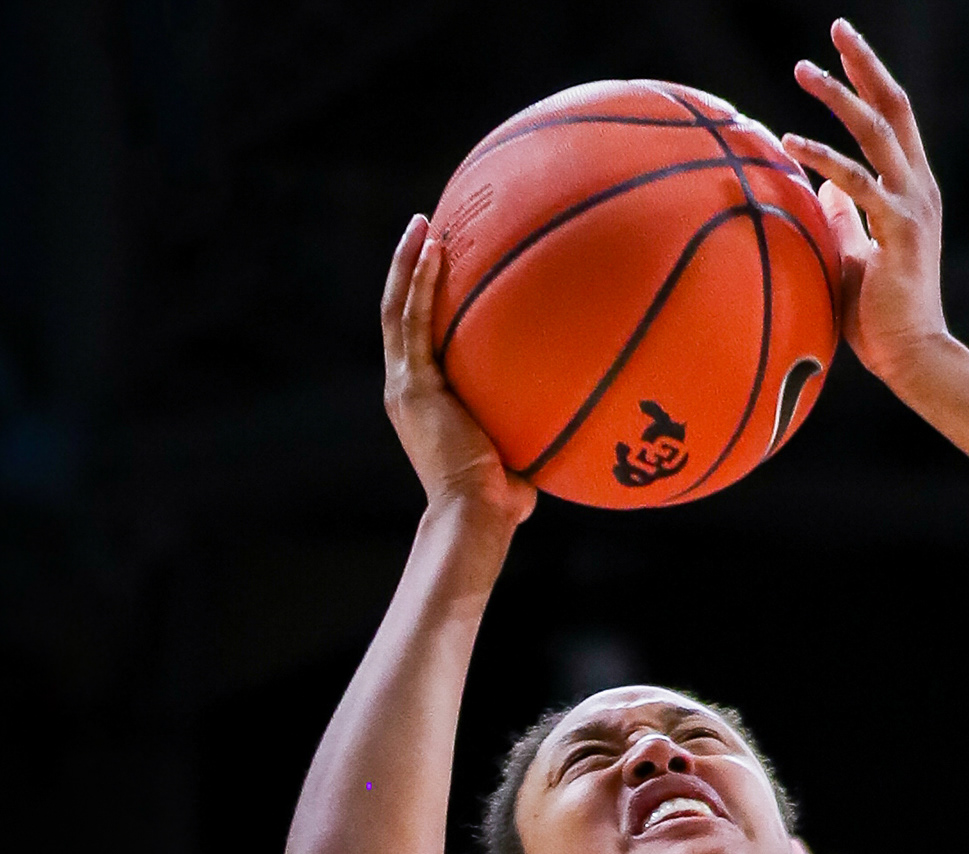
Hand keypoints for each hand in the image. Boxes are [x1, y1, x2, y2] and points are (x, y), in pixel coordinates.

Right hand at [382, 218, 535, 526]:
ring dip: (408, 262)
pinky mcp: (413, 385)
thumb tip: (571, 414)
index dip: (422, 301)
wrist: (475, 516)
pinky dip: (421, 282)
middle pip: (398, 313)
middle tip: (424, 228)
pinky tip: (436, 248)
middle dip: (409, 268)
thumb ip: (529, 426)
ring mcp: (405, 385)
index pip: (416, 340)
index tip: (439, 267)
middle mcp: (406, 388)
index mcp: (423, 401)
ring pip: (397, 309)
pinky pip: (414, 320)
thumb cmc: (502, 501)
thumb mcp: (515, 451)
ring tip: (423, 223)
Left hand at [786, 22, 946, 388]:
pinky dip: (823, 157)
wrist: (912, 358)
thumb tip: (823, 185)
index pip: (893, 120)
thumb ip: (844, 217)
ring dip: (839, 96)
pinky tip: (791, 143)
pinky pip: (857, 181)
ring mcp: (912, 207)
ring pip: (877, 132)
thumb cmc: (880, 316)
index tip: (841, 48)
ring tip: (802, 70)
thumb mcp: (854, 254)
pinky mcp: (898, 231)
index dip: (869, 80)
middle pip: (894, 107)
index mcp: (912, 192)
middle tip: (835, 28)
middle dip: (864, 64)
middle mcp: (918, 189)